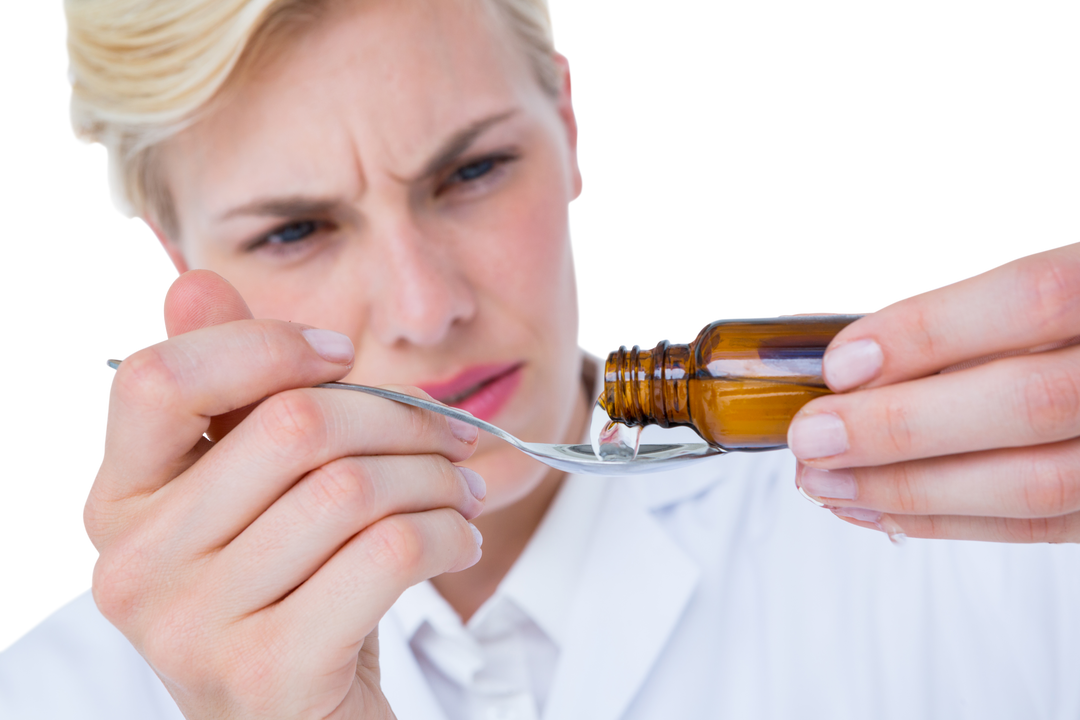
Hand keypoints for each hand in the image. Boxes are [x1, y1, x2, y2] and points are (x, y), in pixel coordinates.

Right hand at [85, 270, 485, 717]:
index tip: (344, 355)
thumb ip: (226, 391)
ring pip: (353, 489)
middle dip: (402, 418)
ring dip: (438, 479)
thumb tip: (195, 282)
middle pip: (293, 427)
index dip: (267, 346)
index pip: (160, 378)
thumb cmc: (286, 591)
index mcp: (121, 501)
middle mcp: (135, 564)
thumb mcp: (251, 491)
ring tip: (463, 492)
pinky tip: (458, 538)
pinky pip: (387, 555)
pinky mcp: (269, 672)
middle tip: (452, 436)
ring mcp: (193, 626)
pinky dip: (448, 533)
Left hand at [789, 241, 1078, 542]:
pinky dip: (944, 519)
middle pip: (1026, 402)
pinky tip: (874, 504)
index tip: (842, 364)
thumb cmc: (1065, 319)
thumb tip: (841, 358)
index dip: (927, 332)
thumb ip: (957, 318)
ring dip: (909, 488)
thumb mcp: (1033, 290)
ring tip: (826, 481)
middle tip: (813, 437)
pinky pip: (1038, 525)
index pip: (1031, 299)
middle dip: (898, 427)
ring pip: (1035, 483)